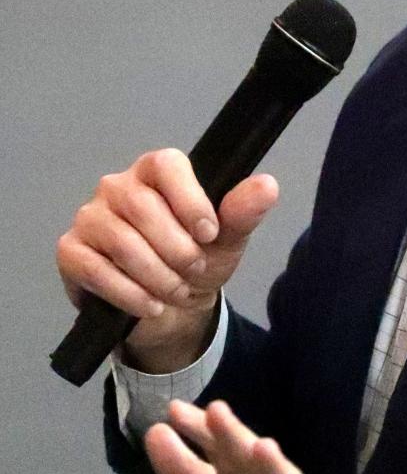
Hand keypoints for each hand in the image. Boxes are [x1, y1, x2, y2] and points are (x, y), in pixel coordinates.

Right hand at [56, 148, 278, 370]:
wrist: (171, 307)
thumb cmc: (199, 258)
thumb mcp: (228, 238)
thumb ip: (243, 212)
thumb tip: (267, 186)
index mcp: (158, 170)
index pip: (167, 165)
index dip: (189, 199)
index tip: (210, 233)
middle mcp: (118, 185)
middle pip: (144, 208)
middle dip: (178, 249)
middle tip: (195, 270)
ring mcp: (91, 217)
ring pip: (123, 243)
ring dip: (158, 277)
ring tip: (177, 291)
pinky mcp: (72, 251)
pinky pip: (96, 270)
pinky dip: (131, 294)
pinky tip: (151, 305)